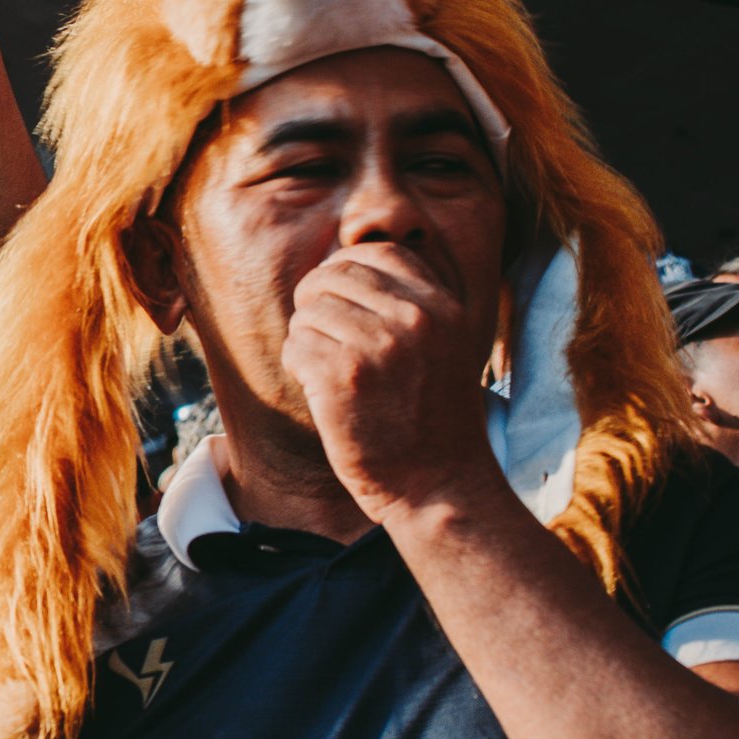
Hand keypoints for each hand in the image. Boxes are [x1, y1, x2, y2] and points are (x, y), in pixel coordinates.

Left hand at [281, 243, 504, 523]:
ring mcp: (377, 347)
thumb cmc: (432, 418)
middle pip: (334, 275)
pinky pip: (296, 345)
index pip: (378, 252)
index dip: (345, 268)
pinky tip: (317, 387)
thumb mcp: (443, 347)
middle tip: (320, 334)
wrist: (437, 485)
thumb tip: (345, 261)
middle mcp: (414, 320)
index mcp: (442, 307)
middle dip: (316, 301)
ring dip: (306, 338)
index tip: (337, 296)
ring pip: (309, 311)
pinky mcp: (342, 378)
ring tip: (325, 368)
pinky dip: (297, 365)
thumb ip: (408, 304)